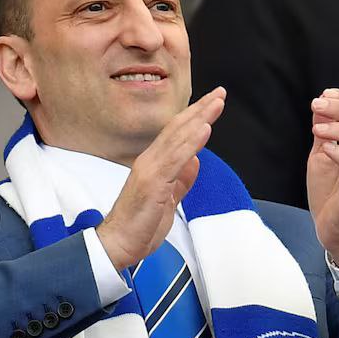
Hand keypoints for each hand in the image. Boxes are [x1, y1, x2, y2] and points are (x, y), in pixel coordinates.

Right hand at [96, 87, 225, 269]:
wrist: (118, 244)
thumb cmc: (139, 225)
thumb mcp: (167, 200)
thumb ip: (181, 181)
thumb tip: (195, 162)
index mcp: (154, 164)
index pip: (177, 134)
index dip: (196, 117)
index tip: (213, 103)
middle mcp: (150, 161)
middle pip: (178, 129)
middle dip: (201, 110)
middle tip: (220, 93)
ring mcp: (150, 170)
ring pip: (178, 138)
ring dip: (199, 119)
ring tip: (216, 103)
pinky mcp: (152, 182)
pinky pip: (175, 159)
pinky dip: (191, 142)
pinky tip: (204, 129)